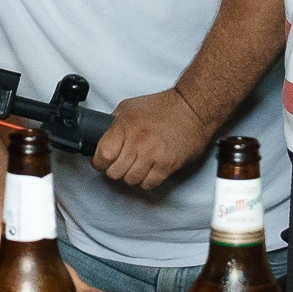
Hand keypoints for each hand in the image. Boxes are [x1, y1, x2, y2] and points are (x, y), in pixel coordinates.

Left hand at [92, 87, 214, 189]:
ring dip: (132, 176)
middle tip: (121, 164)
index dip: (99, 161)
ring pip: (131, 180)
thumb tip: (101, 138)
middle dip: (116, 170)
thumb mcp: (130, 107)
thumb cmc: (164, 107)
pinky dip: (147, 181)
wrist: (193, 108)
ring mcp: (153, 155)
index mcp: (125, 126)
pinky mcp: (168, 165)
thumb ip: (114, 123)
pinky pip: (149, 184)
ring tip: (137, 166)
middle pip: (114, 172)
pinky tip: (149, 170)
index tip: (102, 162)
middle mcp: (138, 141)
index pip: (102, 155)